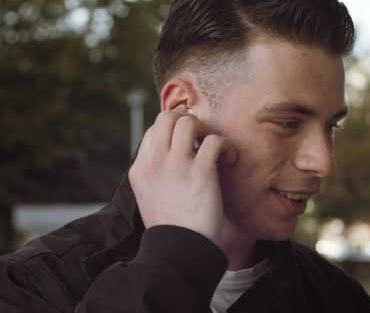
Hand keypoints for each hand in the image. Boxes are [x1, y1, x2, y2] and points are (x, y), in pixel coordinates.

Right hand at [128, 108, 235, 244]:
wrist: (180, 251)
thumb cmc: (171, 227)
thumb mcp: (148, 196)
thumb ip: (155, 172)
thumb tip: (170, 153)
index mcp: (140, 169)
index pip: (154, 130)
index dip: (173, 132)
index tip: (188, 145)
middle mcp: (155, 162)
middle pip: (167, 117)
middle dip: (187, 121)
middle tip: (199, 140)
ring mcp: (177, 165)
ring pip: (188, 122)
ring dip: (205, 130)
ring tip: (213, 148)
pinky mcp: (201, 172)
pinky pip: (214, 140)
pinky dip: (226, 145)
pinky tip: (229, 158)